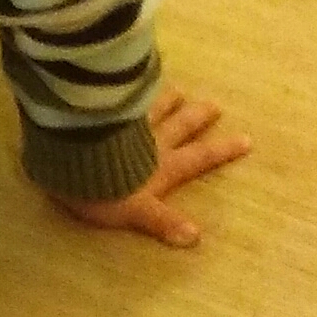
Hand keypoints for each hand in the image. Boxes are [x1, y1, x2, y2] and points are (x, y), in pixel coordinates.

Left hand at [53, 88, 251, 248]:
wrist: (70, 158)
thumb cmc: (102, 190)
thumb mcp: (134, 212)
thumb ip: (162, 221)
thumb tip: (194, 237)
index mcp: (161, 165)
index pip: (198, 157)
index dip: (221, 150)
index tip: (246, 139)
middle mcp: (150, 140)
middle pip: (180, 125)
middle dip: (198, 116)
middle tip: (215, 105)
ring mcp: (126, 123)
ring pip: (152, 107)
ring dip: (166, 98)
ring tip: (178, 89)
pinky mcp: (102, 113)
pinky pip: (121, 98)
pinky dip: (129, 89)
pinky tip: (127, 80)